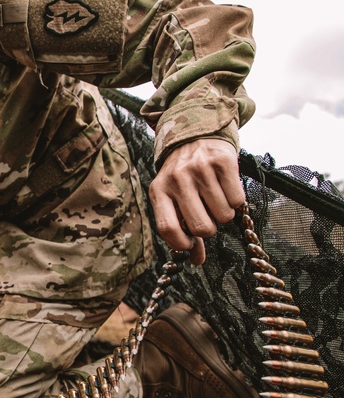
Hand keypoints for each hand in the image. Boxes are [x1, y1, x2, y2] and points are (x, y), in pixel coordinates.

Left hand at [149, 138, 243, 264]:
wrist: (195, 137)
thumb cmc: (184, 177)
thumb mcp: (174, 199)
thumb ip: (183, 230)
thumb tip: (196, 261)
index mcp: (159, 191)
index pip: (167, 229)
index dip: (182, 243)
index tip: (191, 243)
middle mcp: (177, 179)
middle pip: (201, 227)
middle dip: (209, 229)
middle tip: (208, 216)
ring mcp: (199, 169)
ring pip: (223, 216)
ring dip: (224, 214)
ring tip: (216, 199)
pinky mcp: (222, 161)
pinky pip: (237, 200)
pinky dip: (236, 202)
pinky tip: (226, 189)